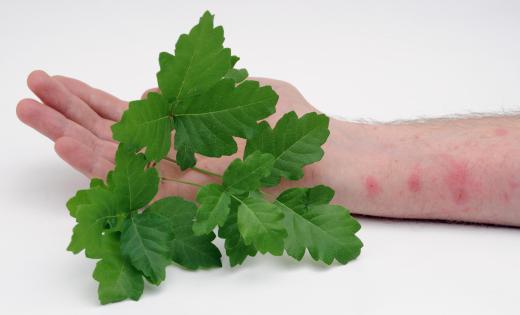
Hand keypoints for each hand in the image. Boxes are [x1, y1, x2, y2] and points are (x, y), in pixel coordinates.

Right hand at [17, 70, 316, 198]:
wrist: (321, 160)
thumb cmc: (287, 124)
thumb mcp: (242, 89)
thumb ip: (197, 90)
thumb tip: (148, 90)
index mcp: (182, 128)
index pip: (124, 114)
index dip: (88, 98)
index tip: (55, 81)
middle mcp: (173, 155)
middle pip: (109, 134)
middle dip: (67, 112)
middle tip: (27, 93)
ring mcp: (175, 177)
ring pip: (113, 158)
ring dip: (69, 133)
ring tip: (30, 110)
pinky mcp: (184, 199)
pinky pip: (136, 182)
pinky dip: (99, 164)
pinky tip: (67, 143)